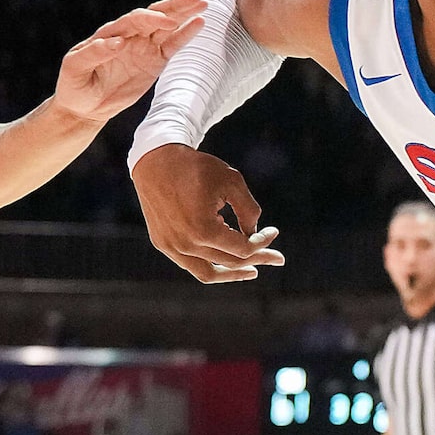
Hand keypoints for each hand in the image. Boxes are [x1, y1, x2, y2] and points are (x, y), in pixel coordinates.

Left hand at [48, 0, 205, 128]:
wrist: (84, 107)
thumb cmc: (74, 85)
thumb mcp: (75, 68)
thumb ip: (93, 53)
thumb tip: (117, 42)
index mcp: (110, 33)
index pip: (133, 20)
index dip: (149, 19)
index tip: (165, 23)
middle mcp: (129, 35)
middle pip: (154, 14)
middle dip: (174, 6)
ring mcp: (143, 48)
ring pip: (167, 26)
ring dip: (184, 14)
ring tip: (202, 4)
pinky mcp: (154, 62)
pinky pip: (172, 46)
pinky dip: (185, 34)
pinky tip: (199, 23)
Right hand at [131, 142, 285, 283]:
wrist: (156, 160)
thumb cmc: (197, 168)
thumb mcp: (232, 182)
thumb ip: (249, 211)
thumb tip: (253, 236)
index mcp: (204, 230)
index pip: (244, 248)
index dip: (263, 242)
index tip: (274, 232)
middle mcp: (186, 245)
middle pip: (230, 262)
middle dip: (258, 258)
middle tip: (277, 258)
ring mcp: (171, 247)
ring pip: (208, 273)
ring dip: (233, 274)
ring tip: (252, 271)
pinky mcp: (162, 244)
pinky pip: (191, 265)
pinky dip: (211, 266)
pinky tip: (225, 262)